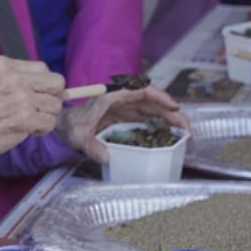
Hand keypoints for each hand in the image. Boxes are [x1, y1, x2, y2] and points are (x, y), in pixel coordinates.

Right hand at [0, 56, 65, 154]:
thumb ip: (20, 79)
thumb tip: (61, 90)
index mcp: (6, 66)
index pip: (43, 68)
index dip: (45, 84)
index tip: (38, 94)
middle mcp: (15, 79)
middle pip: (56, 83)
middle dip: (53, 97)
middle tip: (41, 107)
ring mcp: (22, 98)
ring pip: (55, 105)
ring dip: (46, 115)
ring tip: (30, 120)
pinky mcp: (26, 118)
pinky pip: (50, 122)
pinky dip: (42, 129)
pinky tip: (29, 129)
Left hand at [56, 86, 190, 163]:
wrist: (64, 126)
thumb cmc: (70, 126)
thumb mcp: (78, 138)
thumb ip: (91, 147)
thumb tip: (107, 158)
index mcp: (113, 97)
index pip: (142, 91)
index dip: (160, 97)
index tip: (173, 107)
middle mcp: (123, 100)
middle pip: (153, 102)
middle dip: (172, 114)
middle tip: (186, 130)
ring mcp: (125, 109)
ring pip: (153, 111)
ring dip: (169, 120)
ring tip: (184, 135)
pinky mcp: (126, 118)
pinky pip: (147, 119)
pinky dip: (160, 126)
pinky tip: (169, 137)